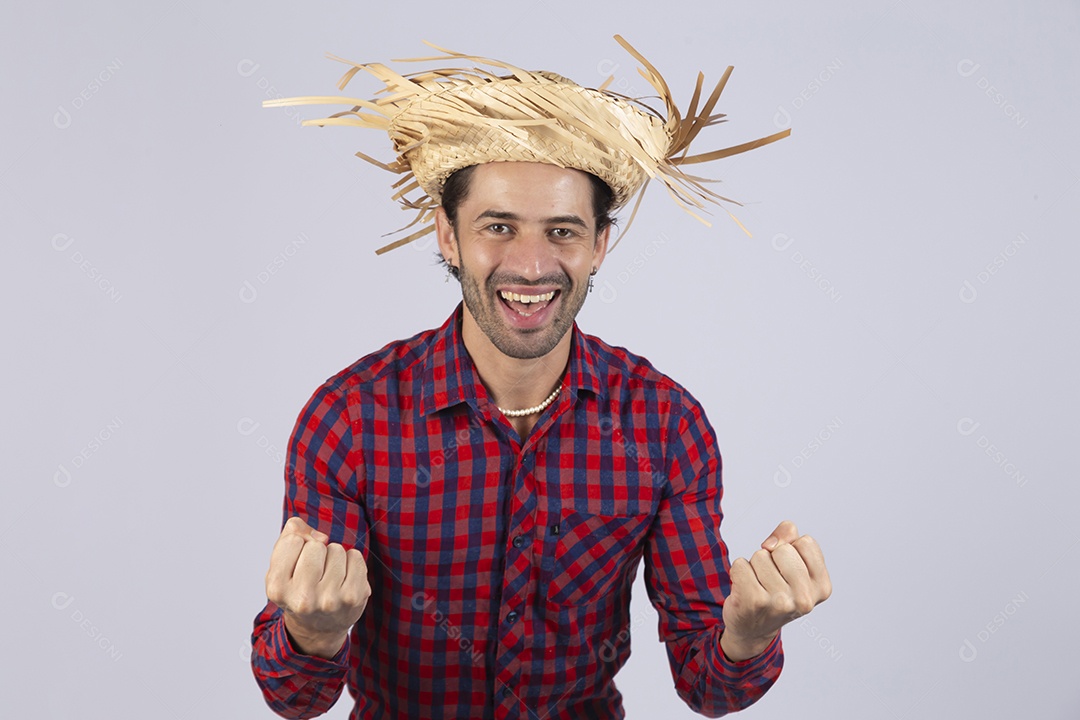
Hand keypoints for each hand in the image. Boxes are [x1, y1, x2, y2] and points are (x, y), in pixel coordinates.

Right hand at [265, 516, 370, 658]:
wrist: (319, 628)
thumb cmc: (298, 589)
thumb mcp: (281, 567)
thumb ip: (289, 537)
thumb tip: (317, 534)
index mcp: (277, 589)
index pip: (293, 540)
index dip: (297, 544)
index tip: (297, 561)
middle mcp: (303, 599)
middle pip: (316, 546)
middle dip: (316, 551)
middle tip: (314, 572)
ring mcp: (331, 600)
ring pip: (337, 549)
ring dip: (334, 557)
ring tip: (328, 577)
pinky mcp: (354, 597)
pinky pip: (355, 556)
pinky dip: (351, 561)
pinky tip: (343, 578)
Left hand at [720, 520, 830, 661]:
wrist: (752, 628)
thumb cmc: (774, 590)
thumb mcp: (791, 564)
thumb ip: (788, 537)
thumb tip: (772, 542)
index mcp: (821, 587)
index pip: (806, 542)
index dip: (791, 548)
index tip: (786, 568)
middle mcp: (805, 599)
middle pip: (783, 548)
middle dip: (771, 557)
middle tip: (769, 580)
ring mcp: (780, 602)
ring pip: (760, 555)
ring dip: (754, 566)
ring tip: (758, 586)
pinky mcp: (754, 602)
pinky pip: (740, 564)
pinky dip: (738, 571)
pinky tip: (744, 589)